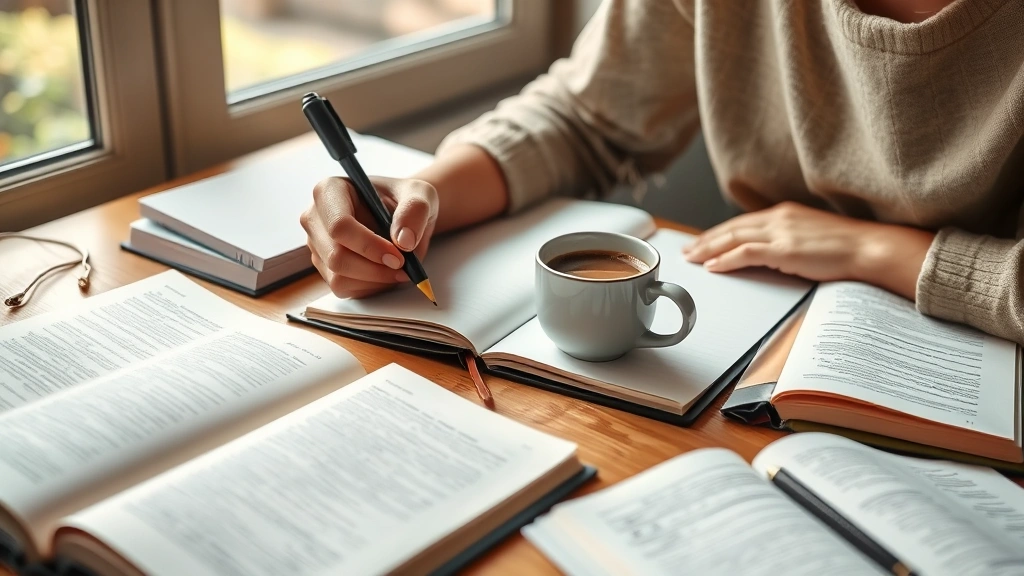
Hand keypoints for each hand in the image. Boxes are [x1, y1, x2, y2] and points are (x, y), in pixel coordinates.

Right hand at [300, 176, 437, 298]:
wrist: (403, 216)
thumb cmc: (406, 199)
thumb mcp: (420, 195)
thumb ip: (415, 210)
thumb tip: (404, 241)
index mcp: (329, 191)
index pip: (339, 226)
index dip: (369, 245)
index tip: (399, 255)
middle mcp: (315, 218)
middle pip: (336, 256)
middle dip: (374, 268)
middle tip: (404, 267)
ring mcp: (317, 245)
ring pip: (338, 277)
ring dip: (374, 279)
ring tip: (400, 269)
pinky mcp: (325, 267)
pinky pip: (343, 288)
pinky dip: (369, 286)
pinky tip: (385, 273)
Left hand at [682, 202, 934, 299]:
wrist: (868, 248)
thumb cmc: (846, 247)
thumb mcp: (810, 237)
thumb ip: (787, 240)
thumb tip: (770, 253)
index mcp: (784, 213)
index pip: (742, 223)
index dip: (719, 233)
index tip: (703, 242)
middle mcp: (778, 218)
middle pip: (732, 229)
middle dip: (707, 240)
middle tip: (688, 251)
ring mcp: (780, 232)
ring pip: (733, 239)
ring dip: (709, 250)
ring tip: (692, 259)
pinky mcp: (784, 249)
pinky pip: (746, 253)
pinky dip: (726, 259)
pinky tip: (713, 266)